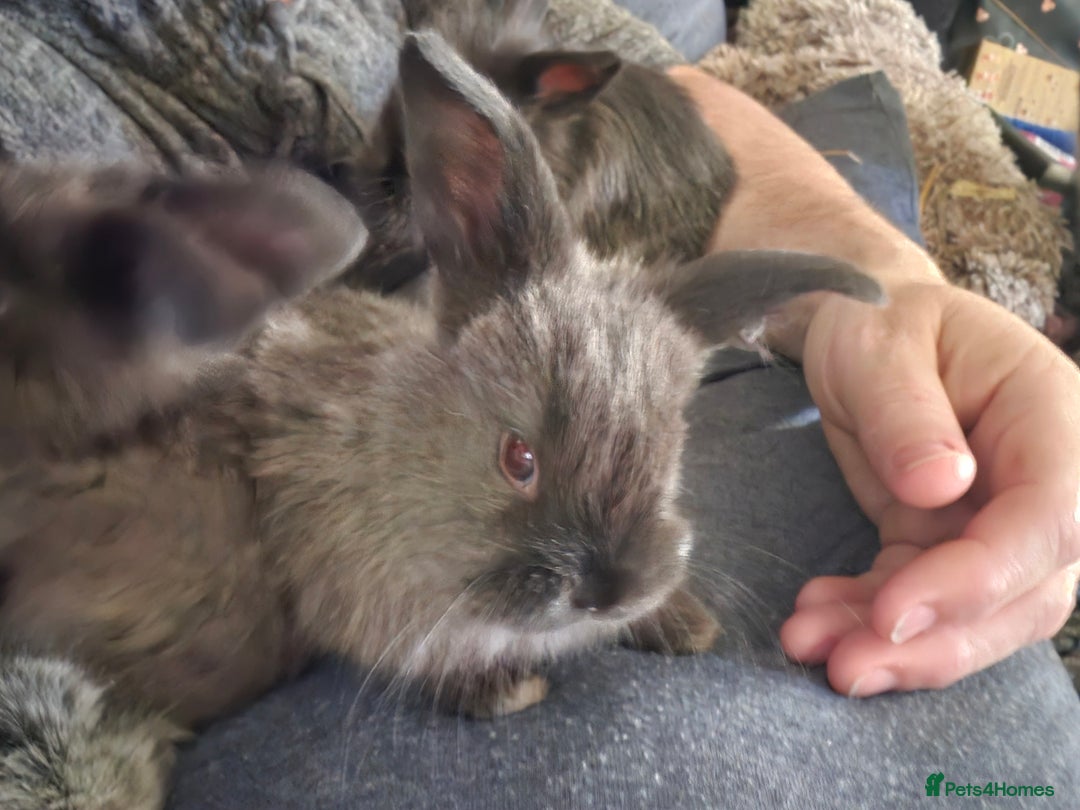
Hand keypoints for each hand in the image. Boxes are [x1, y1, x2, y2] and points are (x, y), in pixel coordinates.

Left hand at [780, 279, 1079, 695]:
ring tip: (811, 648)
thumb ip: (908, 414)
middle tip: (846, 666)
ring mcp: (996, 518)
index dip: (979, 579)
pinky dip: (866, 620)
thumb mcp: (880, 345)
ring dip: (894, 647)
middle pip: (1024, 593)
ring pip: (972, 616)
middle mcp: (1043, 479)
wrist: (860, 323)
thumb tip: (944, 487)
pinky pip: (917, 600)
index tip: (894, 610)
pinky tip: (813, 621)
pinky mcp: (944, 540)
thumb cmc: (879, 317)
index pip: (1050, 519)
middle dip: (934, 642)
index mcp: (1051, 417)